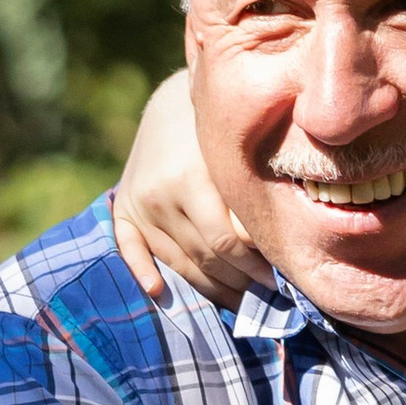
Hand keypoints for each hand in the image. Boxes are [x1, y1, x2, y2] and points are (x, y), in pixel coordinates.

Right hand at [112, 67, 277, 308]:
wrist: (176, 104)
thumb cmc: (220, 131)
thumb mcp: (237, 159)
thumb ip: (246, 200)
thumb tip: (274, 245)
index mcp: (189, 180)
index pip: (225, 243)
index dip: (255, 268)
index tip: (280, 278)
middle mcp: (160, 195)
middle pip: (203, 257)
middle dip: (239, 280)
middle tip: (266, 292)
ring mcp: (140, 203)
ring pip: (178, 262)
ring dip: (211, 287)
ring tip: (241, 300)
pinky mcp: (125, 207)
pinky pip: (129, 246)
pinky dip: (142, 270)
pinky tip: (157, 292)